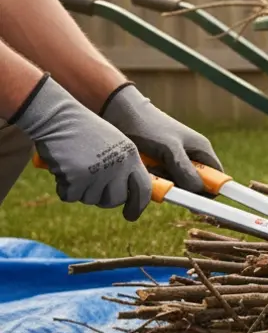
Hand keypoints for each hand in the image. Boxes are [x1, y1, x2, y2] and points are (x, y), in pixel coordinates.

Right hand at [11, 75, 151, 220]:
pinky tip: (64, 168)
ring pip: (91, 199)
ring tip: (76, 166)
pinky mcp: (76, 177)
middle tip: (91, 183)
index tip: (131, 215)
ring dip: (81, 189)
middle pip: (115, 200)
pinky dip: (64, 188)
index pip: (143, 189)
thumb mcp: (114, 145)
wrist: (58, 117)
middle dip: (103, 198)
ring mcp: (98, 173)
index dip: (138, 205)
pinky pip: (70, 196)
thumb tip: (127, 195)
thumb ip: (123, 167)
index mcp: (130, 156)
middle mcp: (118, 166)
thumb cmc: (84, 131)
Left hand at [101, 84, 221, 194]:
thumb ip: (184, 169)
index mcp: (202, 152)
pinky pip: (161, 183)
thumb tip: (198, 191)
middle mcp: (192, 159)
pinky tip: (143, 172)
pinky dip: (153, 182)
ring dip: (164, 185)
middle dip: (181, 189)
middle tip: (165, 182)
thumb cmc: (149, 127)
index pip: (218, 179)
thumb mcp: (169, 148)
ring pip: (176, 186)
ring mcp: (175, 163)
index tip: (195, 203)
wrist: (121, 114)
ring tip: (150, 171)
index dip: (211, 193)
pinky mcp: (159, 167)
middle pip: (195, 186)